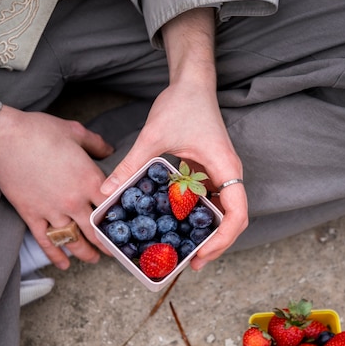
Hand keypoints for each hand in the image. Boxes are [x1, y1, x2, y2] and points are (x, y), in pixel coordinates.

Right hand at [0, 106, 113, 268]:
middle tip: (117, 251)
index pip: (112, 205)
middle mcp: (73, 200)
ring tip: (95, 259)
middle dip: (108, 243)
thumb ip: (96, 144)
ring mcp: (52, 210)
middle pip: (96, 230)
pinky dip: (55, 255)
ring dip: (86, 253)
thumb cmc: (39, 131)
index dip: (122, 215)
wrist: (4, 138)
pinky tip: (64, 265)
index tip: (129, 223)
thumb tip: (109, 149)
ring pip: (74, 240)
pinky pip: (46, 241)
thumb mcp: (75, 132)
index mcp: (88, 179)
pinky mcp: (32, 215)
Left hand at [100, 9, 247, 267]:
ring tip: (186, 250)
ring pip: (224, 213)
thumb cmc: (182, 104)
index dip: (223, 239)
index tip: (201, 254)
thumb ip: (132, 165)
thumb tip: (107, 191)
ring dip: (209, 233)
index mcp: (225, 168)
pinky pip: (211, 201)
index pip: (237, 213)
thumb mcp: (153, 135)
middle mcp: (228, 174)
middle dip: (216, 244)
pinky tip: (179, 225)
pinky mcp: (211, 171)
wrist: (192, 83)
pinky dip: (200, 217)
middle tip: (191, 263)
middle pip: (233, 219)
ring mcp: (221, 173)